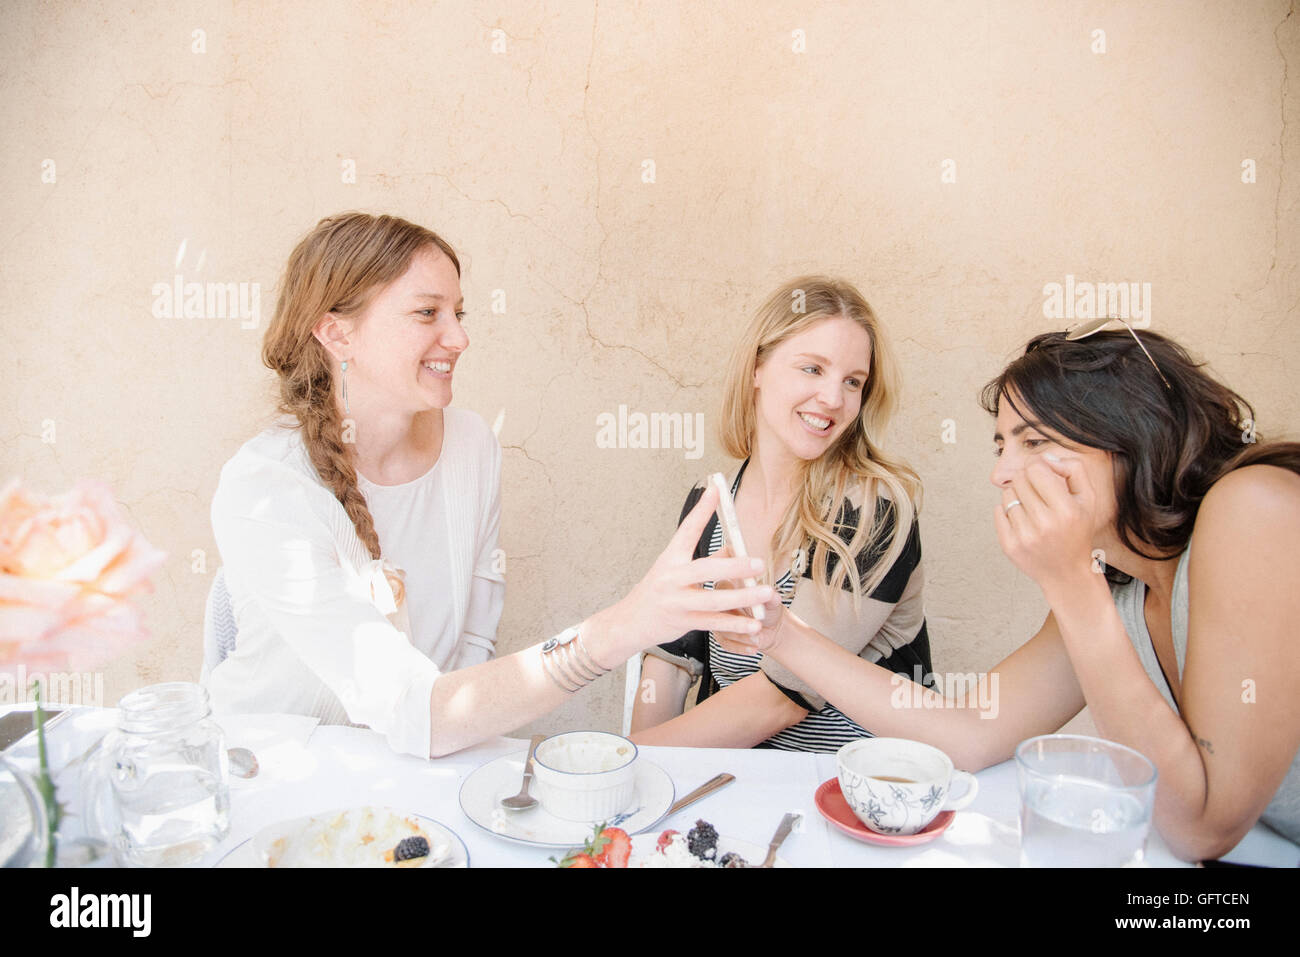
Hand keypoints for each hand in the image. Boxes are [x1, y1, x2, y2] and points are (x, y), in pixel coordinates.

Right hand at [595, 485, 775, 659]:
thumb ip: (705, 560)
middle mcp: (672, 578)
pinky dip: (736, 624)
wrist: (630, 621)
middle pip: (704, 570)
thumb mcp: (674, 569)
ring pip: (713, 600)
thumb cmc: (657, 592)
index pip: (687, 529)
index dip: (702, 510)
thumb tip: (734, 547)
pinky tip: (754, 625)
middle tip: (758, 564)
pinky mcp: (683, 622)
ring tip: (766, 593)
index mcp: (671, 558)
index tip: (716, 489)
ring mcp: (676, 602)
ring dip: (742, 598)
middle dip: (734, 566)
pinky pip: (713, 623)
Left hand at [993, 455, 1097, 589]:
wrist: (1067, 573)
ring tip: (1033, 509)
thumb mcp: (1088, 498)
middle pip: (1019, 479)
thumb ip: (1074, 469)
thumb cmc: (1078, 530)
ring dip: (1018, 496)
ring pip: (1007, 494)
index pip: (1035, 468)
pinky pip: (998, 511)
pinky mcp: (1010, 546)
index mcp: (1067, 509)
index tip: (1043, 474)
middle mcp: (1045, 523)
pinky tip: (1023, 521)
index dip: (1037, 467)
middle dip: (1028, 481)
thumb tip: (1045, 458)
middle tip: (1038, 493)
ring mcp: (1025, 536)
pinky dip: (1007, 512)